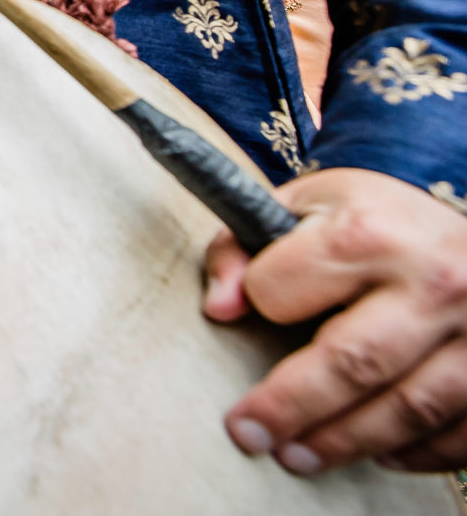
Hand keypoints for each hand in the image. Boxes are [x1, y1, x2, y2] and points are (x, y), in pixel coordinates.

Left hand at [204, 166, 466, 473]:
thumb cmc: (383, 223)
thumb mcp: (311, 206)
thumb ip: (245, 246)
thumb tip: (219, 308)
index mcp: (371, 233)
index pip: (285, 288)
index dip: (260, 304)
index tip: (252, 316)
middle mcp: (433, 282)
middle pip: (352, 363)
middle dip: (291, 408)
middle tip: (249, 435)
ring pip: (408, 407)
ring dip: (346, 442)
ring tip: (297, 457)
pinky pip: (461, 432)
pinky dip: (418, 453)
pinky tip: (380, 453)